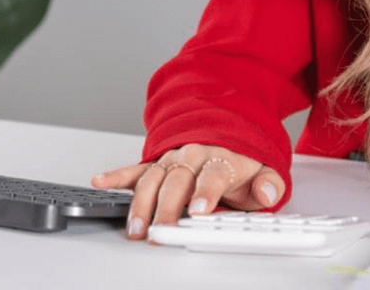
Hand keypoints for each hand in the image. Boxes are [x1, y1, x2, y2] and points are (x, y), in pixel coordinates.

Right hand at [91, 143, 285, 240]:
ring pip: (153, 179)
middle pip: (177, 181)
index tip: (199, 211)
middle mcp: (192, 156)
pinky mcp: (156, 165)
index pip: (212, 175)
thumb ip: (269, 185)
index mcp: (220, 158)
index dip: (205, 193)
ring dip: (141, 203)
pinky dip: (117, 175)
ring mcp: (172, 160)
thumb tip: (269, 192)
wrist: (225, 139)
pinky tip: (101, 181)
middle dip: (167, 207)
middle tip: (161, 230)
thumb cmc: (239, 165)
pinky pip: (134, 169)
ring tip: (136, 226)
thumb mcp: (263, 173)